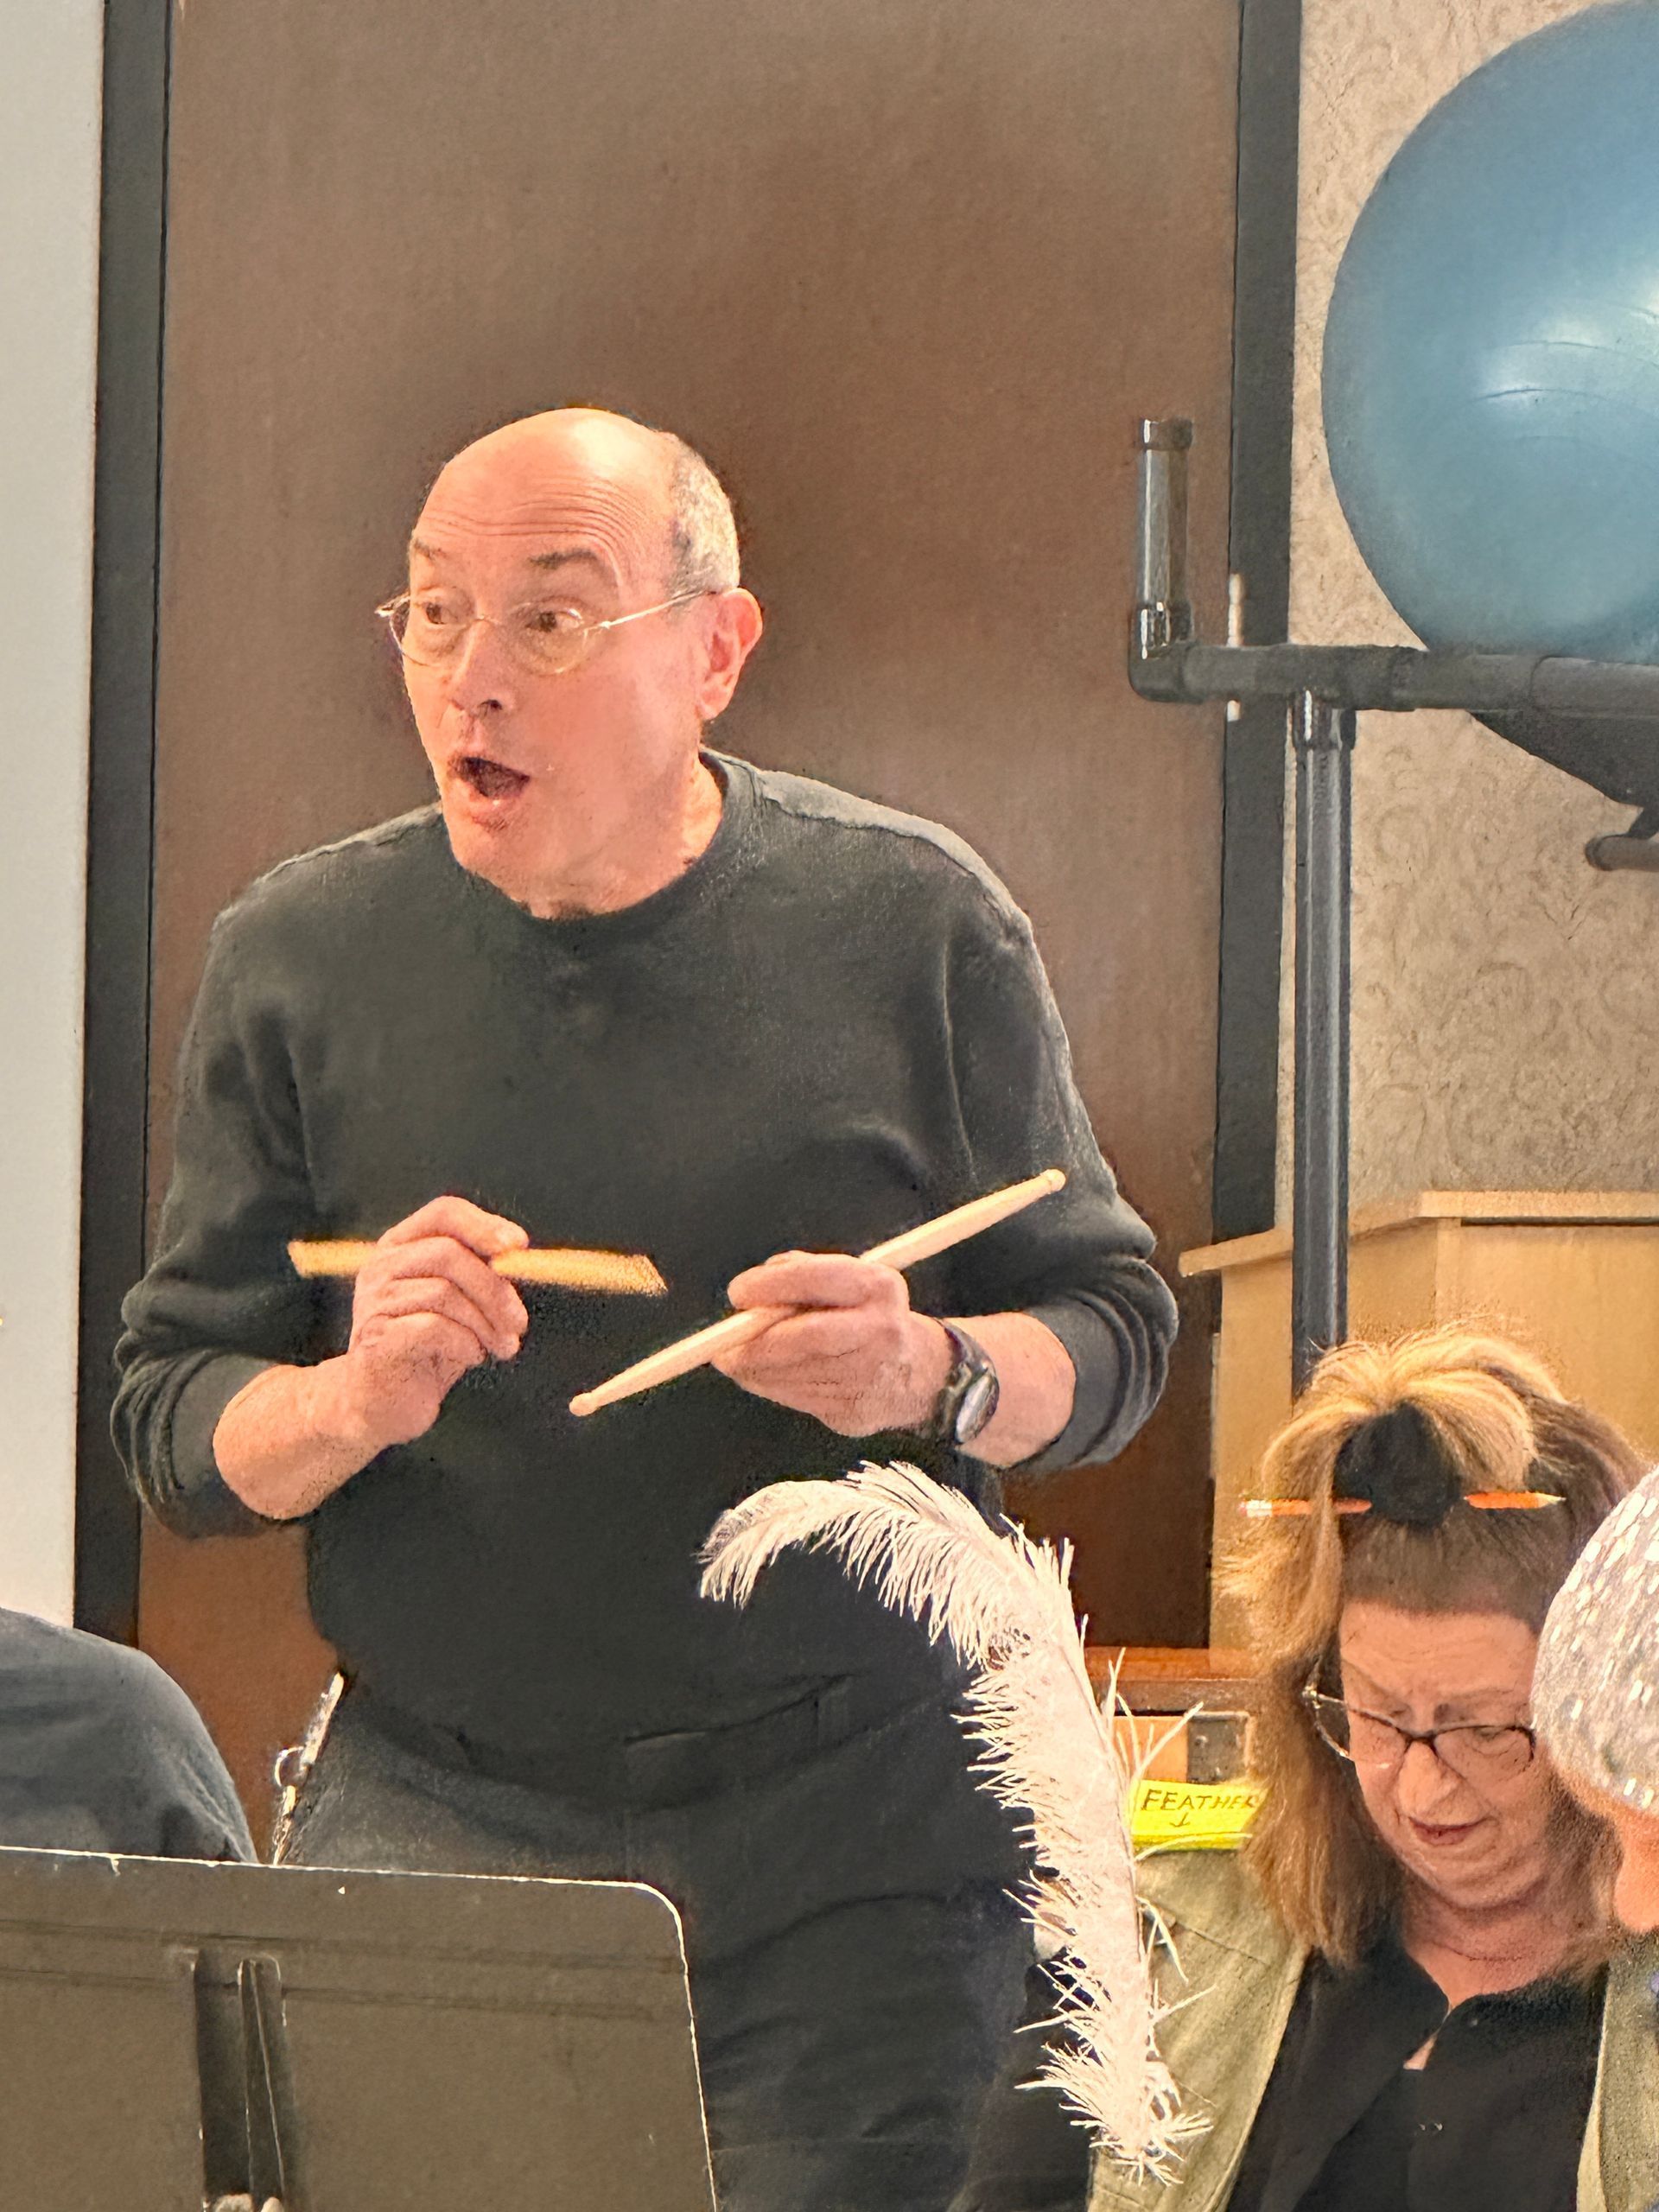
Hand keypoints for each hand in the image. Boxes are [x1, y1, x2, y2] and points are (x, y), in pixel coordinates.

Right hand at [328, 1196, 529, 1453]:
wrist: (382, 1403)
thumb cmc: (428, 1349)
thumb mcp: (460, 1305)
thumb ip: (482, 1276)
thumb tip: (519, 1256)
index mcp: (401, 1247)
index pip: (443, 1213)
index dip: (485, 1224)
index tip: (519, 1246)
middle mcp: (381, 1266)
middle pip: (448, 1253)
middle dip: (494, 1289)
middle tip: (519, 1323)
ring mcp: (373, 1301)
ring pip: (443, 1293)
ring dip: (485, 1324)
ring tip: (500, 1348)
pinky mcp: (376, 1338)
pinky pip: (433, 1328)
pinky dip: (465, 1343)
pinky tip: (471, 1357)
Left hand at [713, 1252, 953, 1435]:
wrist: (917, 1372)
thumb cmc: (860, 1314)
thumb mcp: (843, 1280)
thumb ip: (797, 1275)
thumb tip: (748, 1299)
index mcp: (877, 1286)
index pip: (817, 1280)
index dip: (771, 1286)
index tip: (738, 1293)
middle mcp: (881, 1330)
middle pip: (810, 1337)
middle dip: (758, 1342)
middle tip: (722, 1346)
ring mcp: (872, 1375)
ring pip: (798, 1373)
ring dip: (755, 1369)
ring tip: (732, 1360)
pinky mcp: (857, 1411)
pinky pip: (799, 1398)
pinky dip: (769, 1386)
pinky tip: (757, 1376)